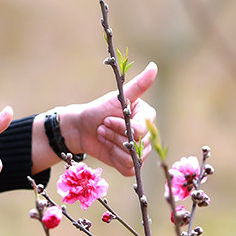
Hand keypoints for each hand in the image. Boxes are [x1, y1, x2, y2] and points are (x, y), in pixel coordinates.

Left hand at [59, 62, 157, 176]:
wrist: (81, 128)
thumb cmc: (99, 110)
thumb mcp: (117, 97)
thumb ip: (138, 85)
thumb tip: (155, 66)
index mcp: (147, 118)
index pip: (141, 130)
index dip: (121, 127)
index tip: (106, 118)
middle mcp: (147, 135)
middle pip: (137, 145)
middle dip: (114, 135)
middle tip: (102, 126)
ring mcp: (140, 152)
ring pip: (132, 157)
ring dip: (112, 145)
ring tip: (102, 134)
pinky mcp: (131, 165)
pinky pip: (129, 168)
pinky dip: (114, 158)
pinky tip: (106, 147)